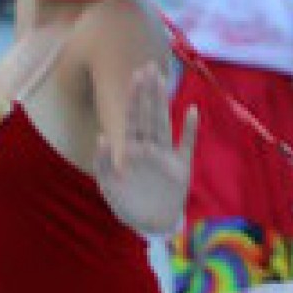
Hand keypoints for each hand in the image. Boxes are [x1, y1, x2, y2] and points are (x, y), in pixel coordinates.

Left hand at [94, 64, 197, 236]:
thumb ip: (102, 163)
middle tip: (149, 68)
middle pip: (149, 115)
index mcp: (132, 150)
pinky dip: (190, 129)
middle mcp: (149, 148)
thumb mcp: (108, 186)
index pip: (133, 119)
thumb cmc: (126, 205)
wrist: (149, 224)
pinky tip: (192, 111)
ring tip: (163, 81)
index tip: (136, 76)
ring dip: (163, 103)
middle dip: (148, 92)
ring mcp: (166, 156)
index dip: (135, 98)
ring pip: (165, 124)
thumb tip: (100, 137)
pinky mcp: (181, 168)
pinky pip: (187, 145)